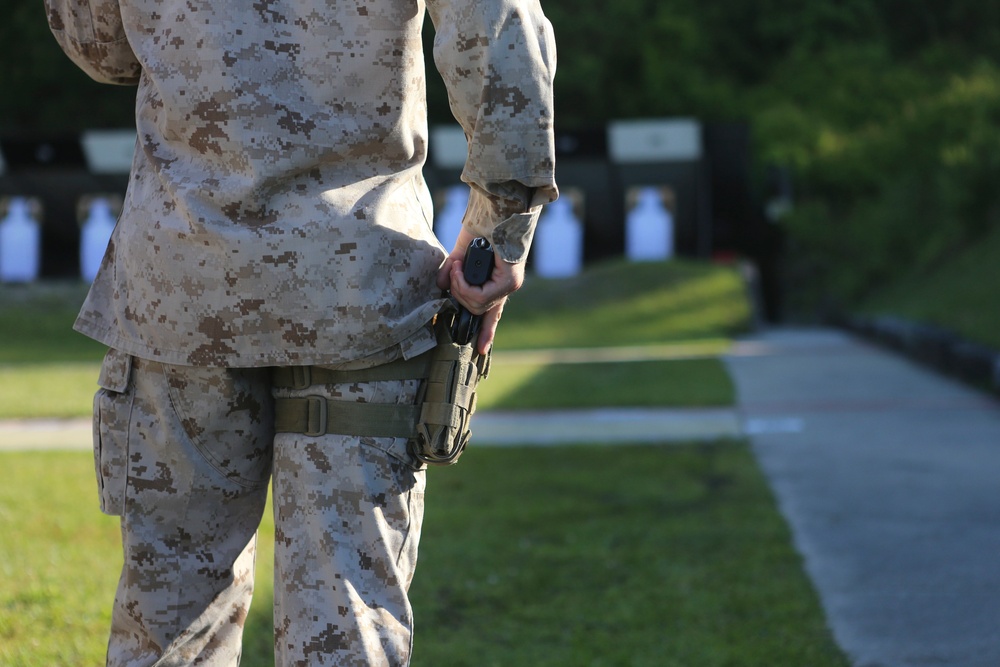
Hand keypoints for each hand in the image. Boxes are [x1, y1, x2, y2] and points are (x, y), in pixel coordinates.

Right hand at [437, 228, 524, 354]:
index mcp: (496, 282)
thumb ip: (453, 272)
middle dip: (458, 294)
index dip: (486, 331)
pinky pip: (480, 296)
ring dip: (459, 287)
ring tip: (456, 267)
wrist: (495, 208)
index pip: (493, 312)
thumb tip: (440, 286)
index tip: (480, 348)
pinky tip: (459, 269)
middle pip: (478, 310)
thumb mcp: (461, 254)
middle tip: (452, 273)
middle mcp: (505, 286)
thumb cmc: (483, 226)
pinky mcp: (509, 280)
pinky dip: (464, 285)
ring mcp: (509, 284)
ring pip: (477, 304)